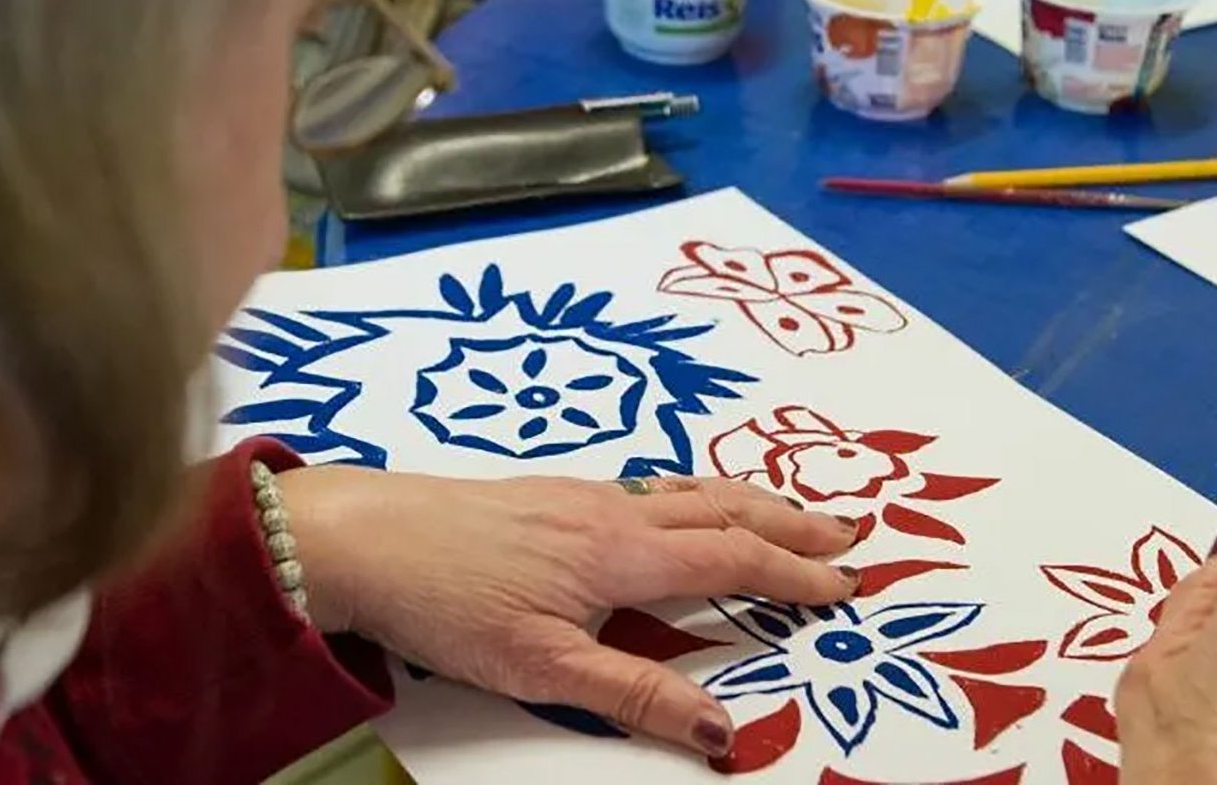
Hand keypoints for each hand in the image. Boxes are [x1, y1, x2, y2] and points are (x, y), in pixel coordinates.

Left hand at [280, 467, 857, 757]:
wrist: (367, 535)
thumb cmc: (449, 602)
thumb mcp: (543, 668)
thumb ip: (636, 693)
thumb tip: (724, 732)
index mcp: (623, 554)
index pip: (732, 561)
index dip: (793, 576)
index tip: (849, 582)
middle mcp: (615, 512)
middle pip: (724, 510)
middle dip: (790, 524)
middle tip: (848, 532)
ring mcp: (584, 495)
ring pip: (689, 490)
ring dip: (750, 501)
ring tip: (788, 512)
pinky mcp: (554, 492)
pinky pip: (652, 485)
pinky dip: (699, 491)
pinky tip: (686, 503)